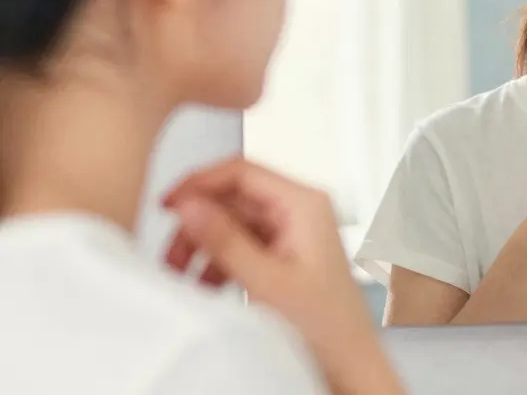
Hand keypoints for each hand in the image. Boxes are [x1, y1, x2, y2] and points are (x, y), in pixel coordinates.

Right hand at [163, 158, 403, 394]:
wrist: (348, 366)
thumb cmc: (326, 326)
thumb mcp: (265, 281)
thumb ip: (224, 241)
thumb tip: (188, 205)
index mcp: (304, 204)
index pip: (242, 171)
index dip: (200, 183)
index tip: (167, 205)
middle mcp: (299, 212)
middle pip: (232, 198)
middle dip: (197, 225)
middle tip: (169, 255)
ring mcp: (291, 234)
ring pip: (232, 224)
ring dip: (203, 247)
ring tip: (179, 276)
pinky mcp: (283, 256)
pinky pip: (241, 247)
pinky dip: (217, 263)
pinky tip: (202, 287)